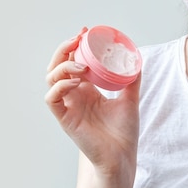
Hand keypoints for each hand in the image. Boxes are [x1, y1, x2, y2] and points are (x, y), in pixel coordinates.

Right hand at [44, 27, 140, 172]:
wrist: (122, 155)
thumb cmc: (123, 132)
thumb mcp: (130, 99)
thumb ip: (131, 79)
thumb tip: (136, 59)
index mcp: (87, 89)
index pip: (74, 61)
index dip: (75, 45)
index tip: (85, 32)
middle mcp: (75, 95)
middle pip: (57, 65)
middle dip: (65, 49)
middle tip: (78, 39)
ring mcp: (68, 106)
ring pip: (51, 79)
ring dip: (63, 66)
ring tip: (82, 65)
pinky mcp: (65, 119)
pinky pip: (52, 99)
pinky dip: (59, 86)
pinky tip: (75, 81)